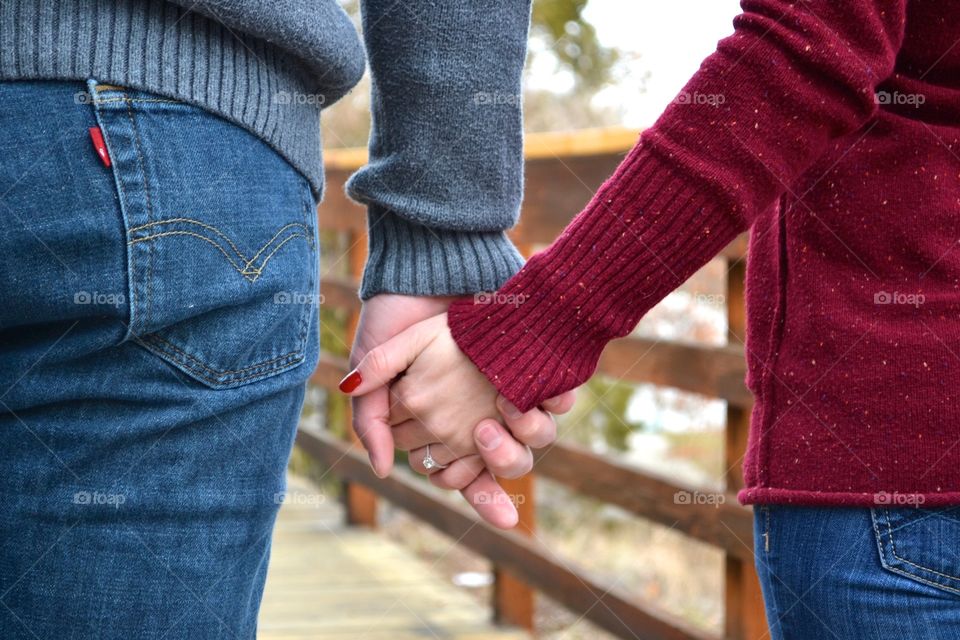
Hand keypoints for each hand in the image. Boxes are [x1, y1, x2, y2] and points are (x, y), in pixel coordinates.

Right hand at [342, 313, 575, 526]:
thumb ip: (370, 420)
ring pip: (534, 438)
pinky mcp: (536, 364)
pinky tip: (532, 394)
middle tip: (484, 434)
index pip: (467, 474)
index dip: (482, 494)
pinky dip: (553, 402)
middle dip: (503, 461)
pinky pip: (558, 400)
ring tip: (505, 410)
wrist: (431, 266)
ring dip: (525, 436)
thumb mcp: (373, 366)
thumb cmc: (398, 314)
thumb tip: (384, 471)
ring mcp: (511, 389)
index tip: (484, 492)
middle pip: (506, 462)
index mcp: (446, 421)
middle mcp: (483, 410)